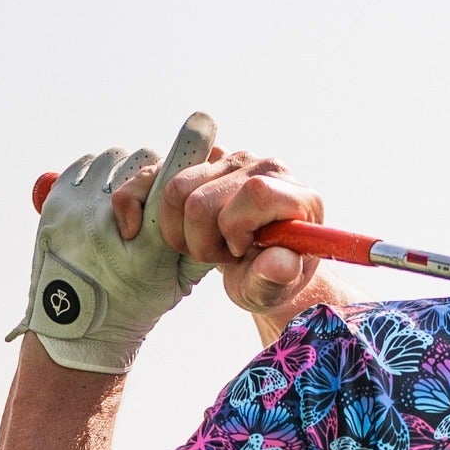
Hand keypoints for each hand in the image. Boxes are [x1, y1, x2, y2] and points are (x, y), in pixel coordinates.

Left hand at [8, 114, 215, 373]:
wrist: (74, 324)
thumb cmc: (138, 301)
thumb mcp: (179, 281)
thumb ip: (203, 241)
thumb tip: (226, 194)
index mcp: (147, 250)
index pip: (172, 184)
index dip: (188, 149)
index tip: (203, 121)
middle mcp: (109, 227)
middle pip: (146, 164)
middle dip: (158, 171)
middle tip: (158, 192)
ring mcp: (77, 212)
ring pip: (119, 159)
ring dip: (131, 171)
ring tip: (129, 201)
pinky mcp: (55, 202)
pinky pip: (89, 163)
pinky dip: (102, 174)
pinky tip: (104, 199)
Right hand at [110, 147, 327, 321]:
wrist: (259, 265)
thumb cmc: (270, 277)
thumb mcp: (274, 289)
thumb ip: (277, 278)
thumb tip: (282, 263)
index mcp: (297, 197)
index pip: (255, 194)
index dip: (235, 230)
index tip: (240, 252)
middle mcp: (265, 168)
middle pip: (204, 199)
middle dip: (202, 241)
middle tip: (222, 257)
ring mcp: (232, 160)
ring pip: (176, 190)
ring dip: (180, 231)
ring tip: (206, 246)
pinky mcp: (203, 161)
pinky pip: (155, 175)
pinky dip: (152, 212)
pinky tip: (170, 235)